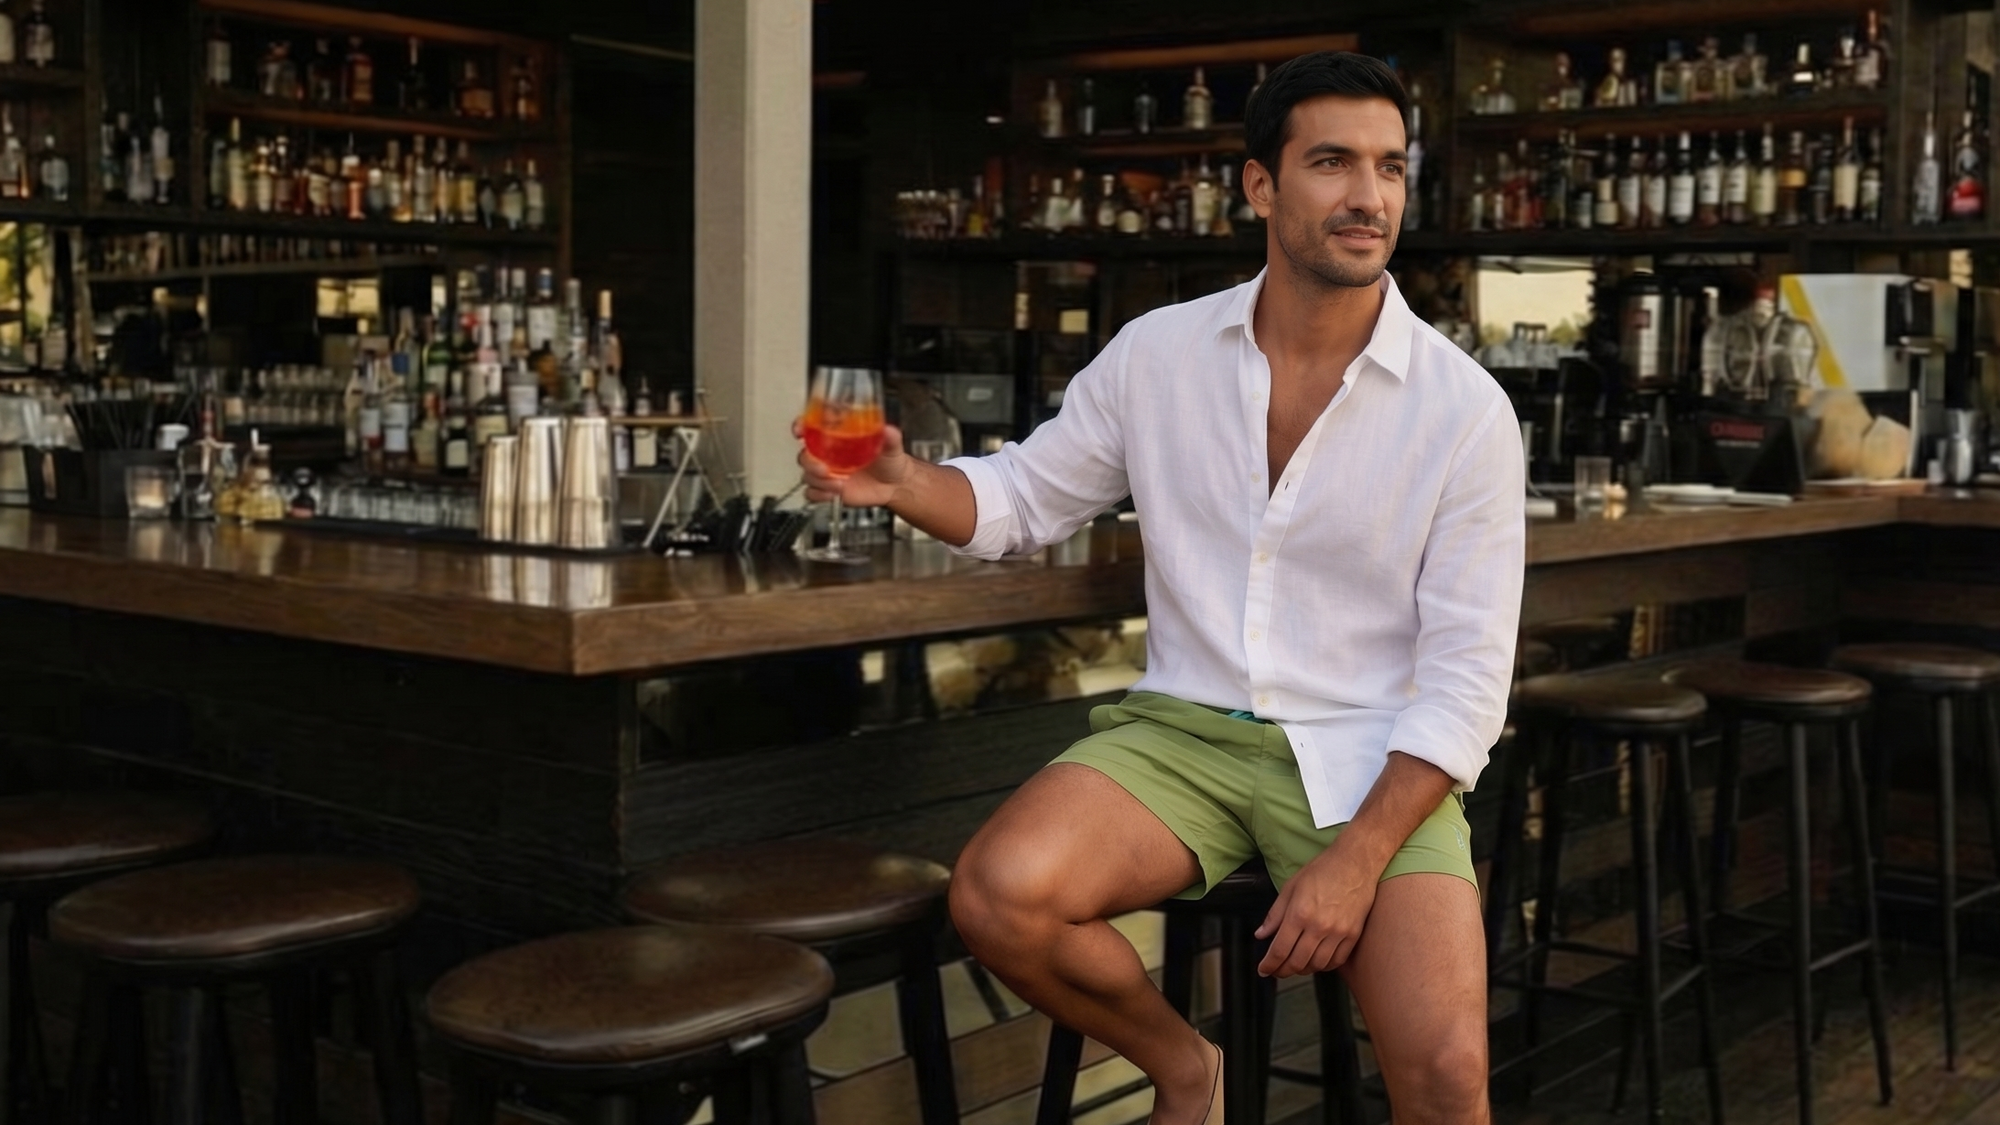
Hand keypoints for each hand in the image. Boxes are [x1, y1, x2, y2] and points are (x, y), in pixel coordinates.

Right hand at [795, 421, 912, 507]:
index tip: (799, 431)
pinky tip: (833, 494)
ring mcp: (827, 473)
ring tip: (839, 484)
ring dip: (819, 481)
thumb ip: (890, 436)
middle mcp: (828, 454)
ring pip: (807, 475)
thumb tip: (888, 429)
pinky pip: (812, 493)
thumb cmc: (890, 460)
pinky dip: (819, 495)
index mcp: (838, 438)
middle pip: (805, 455)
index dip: (801, 427)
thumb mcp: (891, 445)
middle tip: (825, 470)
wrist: (894, 485)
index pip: (812, 428)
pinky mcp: (828, 489)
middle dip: (810, 462)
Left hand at [1254, 849, 1377, 977]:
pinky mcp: (1353, 934)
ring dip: (1303, 970)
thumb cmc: (1323, 870)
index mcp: (1299, 913)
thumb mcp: (1290, 887)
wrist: (1355, 862)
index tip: (1264, 970)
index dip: (1269, 965)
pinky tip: (1317, 961)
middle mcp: (1319, 926)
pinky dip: (1324, 966)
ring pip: (1317, 965)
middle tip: (1277, 970)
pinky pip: (1336, 961)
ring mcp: (1338, 932)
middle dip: (1282, 971)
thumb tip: (1261, 935)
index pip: (1279, 950)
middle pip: (1297, 962)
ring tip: (1295, 966)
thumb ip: (1274, 915)